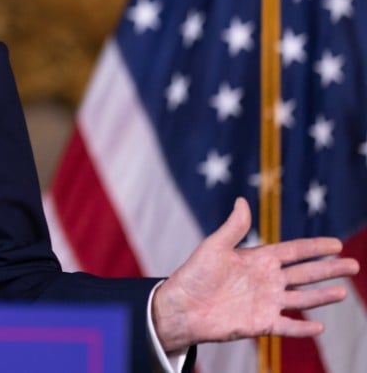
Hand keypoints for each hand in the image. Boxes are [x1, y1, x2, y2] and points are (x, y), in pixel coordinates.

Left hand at [151, 196, 359, 352]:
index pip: (294, 252)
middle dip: (329, 269)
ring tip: (343, 291)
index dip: (314, 248)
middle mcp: (267, 281)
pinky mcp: (260, 323)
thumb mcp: (214, 246)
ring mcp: (266, 302)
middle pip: (305, 274)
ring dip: (322, 296)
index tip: (336, 244)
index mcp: (258, 260)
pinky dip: (302, 329)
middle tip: (353, 265)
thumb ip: (233, 228)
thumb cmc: (194, 275)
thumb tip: (242, 200)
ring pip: (301, 299)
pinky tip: (319, 328)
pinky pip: (286, 326)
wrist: (180, 306)